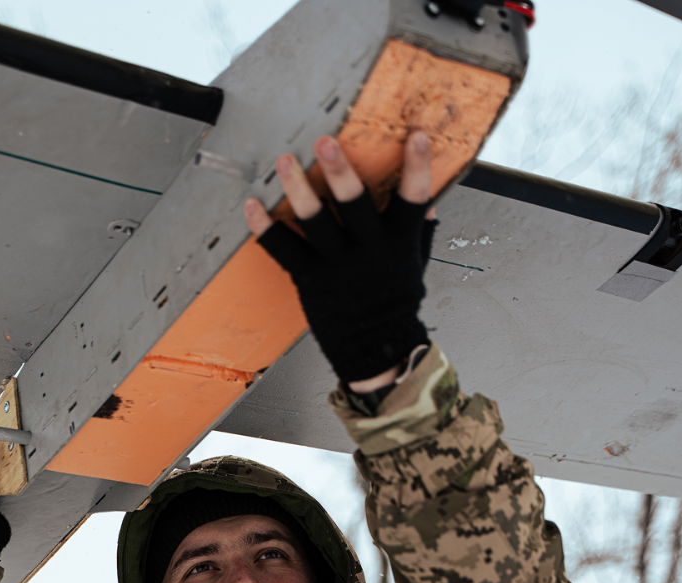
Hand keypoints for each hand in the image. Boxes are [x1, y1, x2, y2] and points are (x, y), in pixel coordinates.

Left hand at [245, 132, 436, 388]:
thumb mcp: (415, 265)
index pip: (413, 201)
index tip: (415, 136)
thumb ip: (420, 231)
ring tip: (284, 160)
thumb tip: (429, 200)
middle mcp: (367, 252)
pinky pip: (284, 251)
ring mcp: (336, 266)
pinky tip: (252, 205)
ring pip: (315, 223)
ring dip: (297, 189)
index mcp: (398, 244)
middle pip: (354, 206)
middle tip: (326, 143)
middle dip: (340, 172)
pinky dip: (265, 228)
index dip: (416, 168)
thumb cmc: (393, 304)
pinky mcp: (310, 279)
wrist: (373, 349)